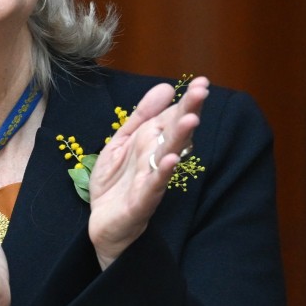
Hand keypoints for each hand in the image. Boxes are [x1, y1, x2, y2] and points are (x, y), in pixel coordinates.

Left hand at [88, 76, 209, 269]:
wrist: (102, 224)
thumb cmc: (116, 183)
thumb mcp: (122, 142)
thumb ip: (142, 116)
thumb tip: (166, 87)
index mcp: (152, 144)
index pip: (172, 118)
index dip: (186, 101)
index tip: (201, 82)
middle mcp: (156, 160)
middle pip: (175, 134)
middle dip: (188, 111)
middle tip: (202, 91)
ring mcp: (150, 181)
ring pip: (168, 157)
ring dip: (179, 139)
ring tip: (190, 119)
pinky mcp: (141, 203)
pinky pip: (153, 186)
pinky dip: (162, 174)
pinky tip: (171, 160)